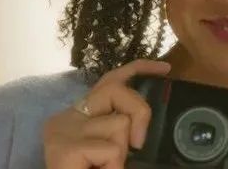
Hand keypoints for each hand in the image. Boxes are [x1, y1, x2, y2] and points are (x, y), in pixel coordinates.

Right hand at [42, 59, 170, 168]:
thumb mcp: (113, 150)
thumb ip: (124, 131)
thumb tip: (147, 124)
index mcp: (76, 118)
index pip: (108, 81)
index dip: (138, 69)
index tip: (165, 69)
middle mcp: (65, 119)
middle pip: (114, 90)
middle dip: (138, 111)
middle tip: (139, 143)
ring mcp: (62, 132)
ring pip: (118, 123)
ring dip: (121, 152)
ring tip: (102, 167)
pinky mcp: (65, 149)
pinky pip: (111, 149)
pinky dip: (113, 166)